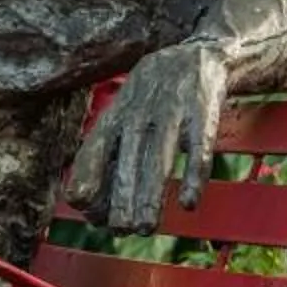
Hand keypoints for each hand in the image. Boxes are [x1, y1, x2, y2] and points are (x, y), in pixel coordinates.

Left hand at [66, 40, 229, 232]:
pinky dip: (194, 175)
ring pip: (159, 158)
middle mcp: (139, 113)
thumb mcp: (122, 113)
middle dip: (122, 198)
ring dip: (151, 195)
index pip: (93, 150)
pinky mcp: (204, 111)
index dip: (89, 182)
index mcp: (115, 115)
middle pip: (128, 161)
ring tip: (146, 228)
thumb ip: (103, 151)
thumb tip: (81, 202)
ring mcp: (172, 111)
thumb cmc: (152, 96)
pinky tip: (189, 203)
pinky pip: (199, 148)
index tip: (89, 213)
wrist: (201, 54)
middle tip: (121, 231)